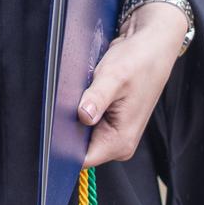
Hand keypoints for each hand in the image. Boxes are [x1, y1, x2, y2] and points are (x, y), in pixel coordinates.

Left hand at [77, 0, 187, 164]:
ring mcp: (114, 129)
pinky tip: (83, 90)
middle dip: (67, 127)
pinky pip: (86, 118)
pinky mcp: (110, 117)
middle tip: (66, 101)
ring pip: (80, 131)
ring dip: (73, 114)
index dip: (63, 146)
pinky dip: (81, 105)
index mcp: (120, 141)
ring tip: (79, 92)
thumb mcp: (114, 77)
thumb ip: (97, 99)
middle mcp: (118, 140)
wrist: (152, 45)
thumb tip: (83, 116)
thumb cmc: (139, 61)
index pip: (83, 159)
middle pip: (79, 145)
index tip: (51, 129)